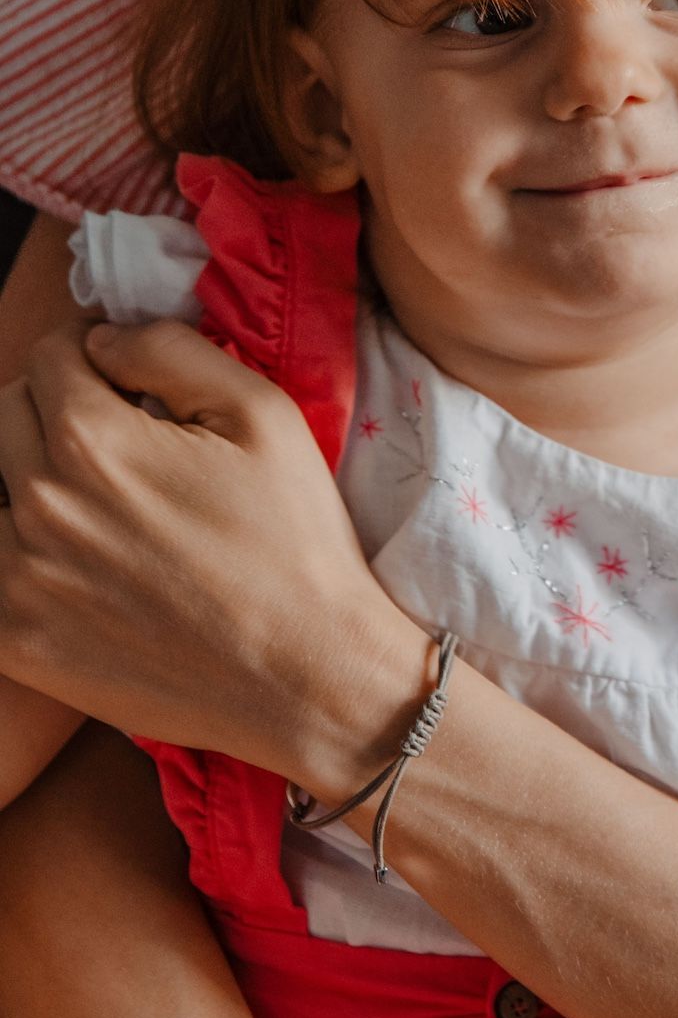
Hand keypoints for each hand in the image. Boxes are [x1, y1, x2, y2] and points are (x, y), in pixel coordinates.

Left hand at [0, 320, 420, 778]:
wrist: (306, 676)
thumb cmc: (296, 543)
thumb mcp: (264, 415)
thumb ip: (172, 351)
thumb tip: (105, 340)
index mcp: (92, 440)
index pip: (49, 356)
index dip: (88, 353)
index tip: (116, 372)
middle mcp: (40, 503)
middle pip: (6, 413)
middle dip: (54, 406)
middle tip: (112, 434)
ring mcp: (16, 579)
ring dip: (28, 476)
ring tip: (91, 499)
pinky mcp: (16, 641)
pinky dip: (18, 551)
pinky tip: (74, 560)